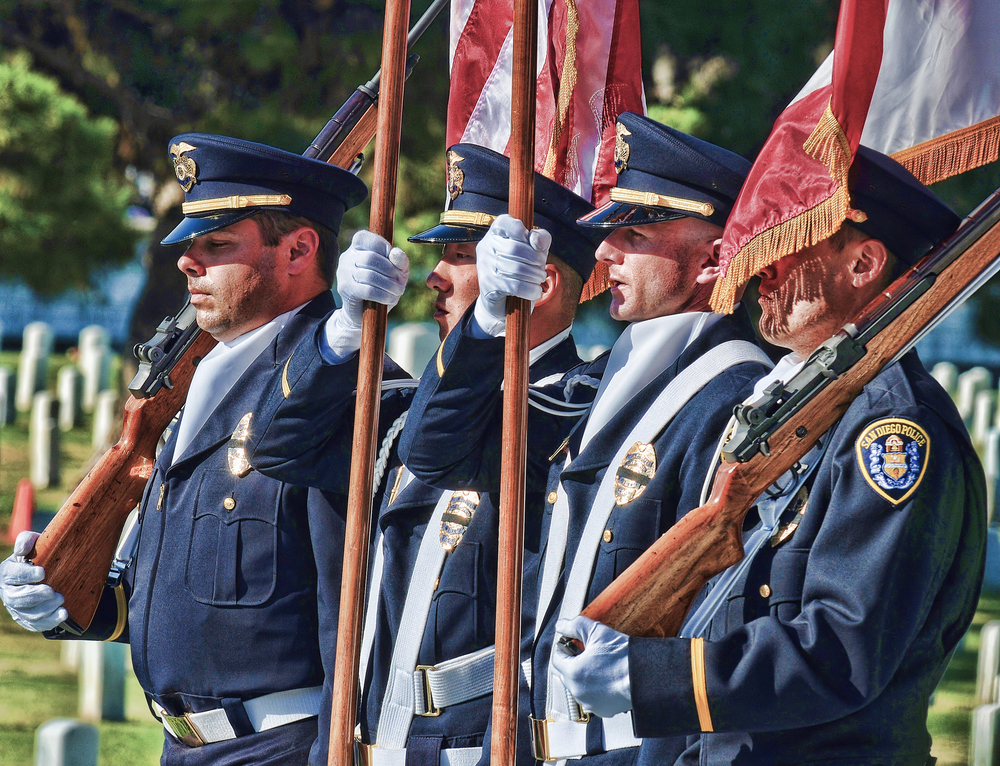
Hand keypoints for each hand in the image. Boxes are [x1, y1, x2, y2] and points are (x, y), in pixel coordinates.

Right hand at [0, 531, 67, 631]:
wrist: (44, 575)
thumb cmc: (36, 557)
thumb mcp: (32, 545)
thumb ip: (26, 541)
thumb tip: (22, 548)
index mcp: (7, 573)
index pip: (11, 575)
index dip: (25, 575)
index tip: (43, 572)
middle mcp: (9, 593)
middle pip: (17, 598)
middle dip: (35, 595)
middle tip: (51, 591)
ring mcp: (18, 608)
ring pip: (28, 614)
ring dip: (45, 609)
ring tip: (60, 599)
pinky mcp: (29, 620)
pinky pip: (37, 624)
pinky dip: (51, 621)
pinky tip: (63, 614)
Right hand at [326, 230, 409, 359]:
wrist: (364, 313)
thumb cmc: (382, 286)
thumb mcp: (397, 272)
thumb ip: (400, 260)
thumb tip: (395, 253)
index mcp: (358, 246)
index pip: (370, 239)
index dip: (385, 248)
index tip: (394, 263)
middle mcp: (347, 256)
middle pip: (371, 258)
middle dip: (391, 270)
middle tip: (400, 280)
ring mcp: (343, 272)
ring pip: (370, 275)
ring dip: (389, 284)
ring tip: (397, 291)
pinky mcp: (345, 289)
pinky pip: (368, 290)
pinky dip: (384, 295)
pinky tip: (390, 299)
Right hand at [472, 214, 550, 336]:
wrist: (502, 298)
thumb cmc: (522, 266)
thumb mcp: (535, 249)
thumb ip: (542, 238)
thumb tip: (537, 242)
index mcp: (497, 231)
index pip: (508, 224)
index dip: (525, 234)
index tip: (534, 246)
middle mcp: (486, 245)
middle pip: (516, 249)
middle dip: (536, 260)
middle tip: (541, 268)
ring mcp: (484, 265)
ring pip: (517, 269)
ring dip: (535, 276)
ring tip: (539, 278)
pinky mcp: (488, 285)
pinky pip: (515, 286)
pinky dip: (531, 290)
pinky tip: (536, 291)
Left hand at [552, 615, 631, 718]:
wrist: (645, 676)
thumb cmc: (623, 656)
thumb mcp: (596, 632)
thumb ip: (574, 626)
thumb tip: (560, 625)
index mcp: (572, 673)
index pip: (556, 659)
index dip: (562, 647)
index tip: (570, 642)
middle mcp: (578, 692)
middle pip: (564, 673)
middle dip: (571, 661)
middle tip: (584, 651)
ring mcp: (590, 703)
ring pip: (577, 686)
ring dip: (581, 675)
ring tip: (596, 663)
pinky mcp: (602, 710)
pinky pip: (590, 697)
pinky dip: (593, 688)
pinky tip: (604, 677)